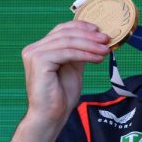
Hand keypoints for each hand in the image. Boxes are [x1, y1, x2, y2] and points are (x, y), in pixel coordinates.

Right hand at [8, 20, 109, 141]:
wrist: (51, 115)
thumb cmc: (61, 95)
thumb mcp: (73, 68)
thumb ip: (79, 52)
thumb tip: (96, 38)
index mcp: (40, 48)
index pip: (62, 29)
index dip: (81, 26)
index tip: (99, 30)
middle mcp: (34, 49)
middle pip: (65, 33)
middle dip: (89, 36)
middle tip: (106, 39)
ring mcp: (34, 54)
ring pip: (68, 42)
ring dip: (90, 45)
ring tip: (105, 50)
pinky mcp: (39, 61)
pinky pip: (67, 53)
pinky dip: (85, 54)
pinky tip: (97, 59)